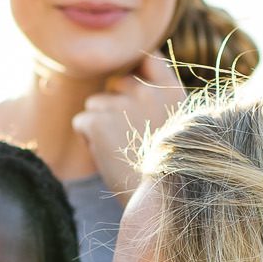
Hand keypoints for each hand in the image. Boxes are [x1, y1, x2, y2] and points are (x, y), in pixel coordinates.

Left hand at [73, 52, 185, 202]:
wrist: (161, 204)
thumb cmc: (170, 172)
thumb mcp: (180, 128)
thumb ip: (160, 101)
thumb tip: (129, 81)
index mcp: (173, 92)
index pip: (149, 57)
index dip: (137, 71)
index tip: (136, 92)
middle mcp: (148, 92)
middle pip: (116, 82)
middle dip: (115, 104)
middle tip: (129, 137)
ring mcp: (122, 104)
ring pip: (95, 103)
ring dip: (101, 124)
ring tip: (121, 150)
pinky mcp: (98, 122)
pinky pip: (81, 122)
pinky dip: (88, 139)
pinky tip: (107, 157)